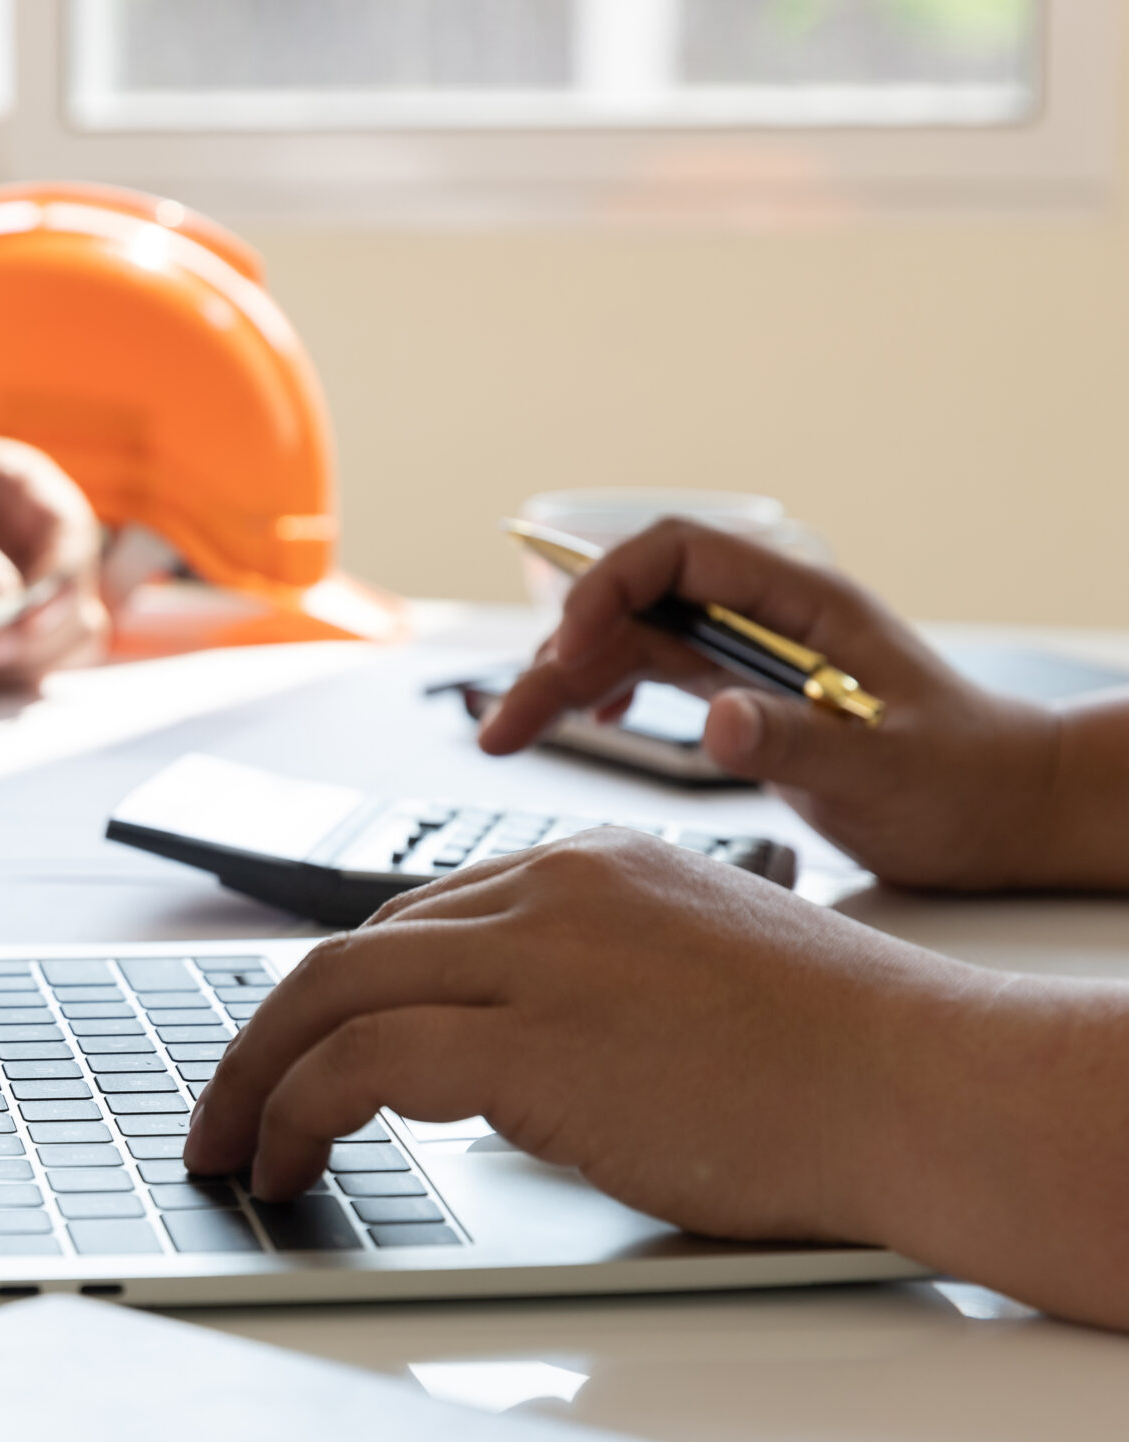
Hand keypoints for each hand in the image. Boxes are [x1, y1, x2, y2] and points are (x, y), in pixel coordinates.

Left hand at [0, 438, 108, 688]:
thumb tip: (1, 595)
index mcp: (22, 486)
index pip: (74, 537)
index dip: (61, 583)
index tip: (22, 621)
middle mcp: (40, 538)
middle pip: (82, 598)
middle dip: (39, 634)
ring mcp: (33, 589)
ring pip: (70, 640)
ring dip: (26, 660)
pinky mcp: (15, 632)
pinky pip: (39, 662)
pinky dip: (10, 673)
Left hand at [184, 832, 994, 1242]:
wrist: (924, 1084)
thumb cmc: (837, 1061)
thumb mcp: (686, 988)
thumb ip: (577, 1001)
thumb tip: (487, 1076)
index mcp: (585, 868)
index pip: (415, 920)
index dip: (337, 997)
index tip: (293, 1053)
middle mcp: (547, 891)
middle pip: (349, 949)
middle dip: (263, 1033)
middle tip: (224, 1106)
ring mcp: (533, 956)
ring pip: (328, 994)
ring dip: (255, 1079)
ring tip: (233, 1149)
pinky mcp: (527, 1038)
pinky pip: (356, 1064)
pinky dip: (293, 1112)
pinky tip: (287, 1162)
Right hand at [479, 519, 1062, 889]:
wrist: (1008, 813)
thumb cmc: (966, 783)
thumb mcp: (881, 769)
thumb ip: (796, 741)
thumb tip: (715, 721)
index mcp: (801, 604)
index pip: (678, 554)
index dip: (608, 587)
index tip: (567, 648)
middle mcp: (766, 618)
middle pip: (634, 603)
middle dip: (560, 651)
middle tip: (508, 720)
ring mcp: (751, 655)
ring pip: (630, 642)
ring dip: (563, 680)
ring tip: (509, 733)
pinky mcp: (743, 695)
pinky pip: (651, 671)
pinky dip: (603, 691)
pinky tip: (587, 723)